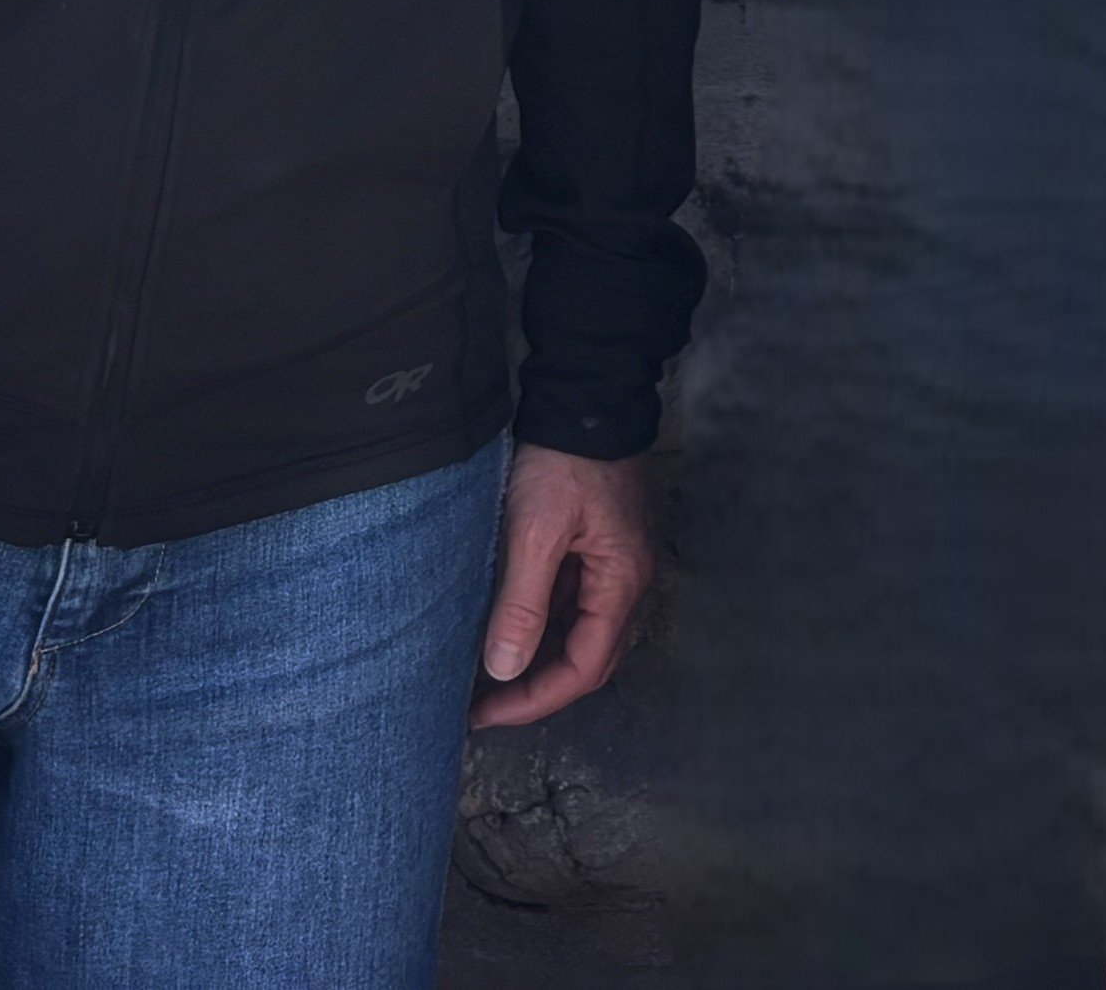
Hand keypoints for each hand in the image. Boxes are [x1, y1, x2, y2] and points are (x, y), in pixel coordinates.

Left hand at [469, 444, 652, 729]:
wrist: (582, 393)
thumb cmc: (564, 458)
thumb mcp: (535, 531)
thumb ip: (523, 603)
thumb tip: (503, 670)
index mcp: (620, 584)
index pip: (583, 669)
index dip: (535, 699)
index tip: (488, 713)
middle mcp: (623, 581)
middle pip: (585, 659)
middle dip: (535, 688)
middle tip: (482, 706)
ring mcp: (611, 563)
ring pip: (576, 631)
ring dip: (537, 658)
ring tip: (486, 676)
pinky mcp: (593, 544)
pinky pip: (569, 601)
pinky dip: (539, 623)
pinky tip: (505, 627)